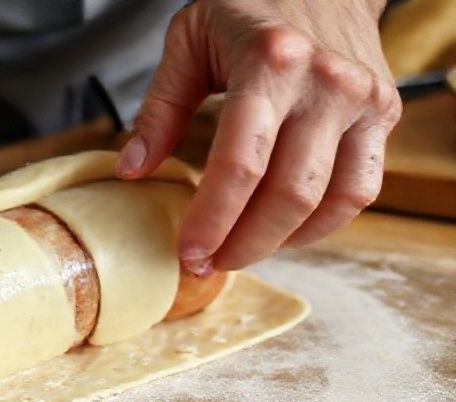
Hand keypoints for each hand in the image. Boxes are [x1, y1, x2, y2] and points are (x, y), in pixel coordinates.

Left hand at [117, 0, 401, 273]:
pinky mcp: (383, 114)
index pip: (240, 163)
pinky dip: (322, 224)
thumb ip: (159, 109)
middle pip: (288, 194)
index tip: (188, 252)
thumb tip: (131, 170)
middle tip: (208, 263)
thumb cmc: (248, 4)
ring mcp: (361, 100)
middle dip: (243, 243)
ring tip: (239, 253)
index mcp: (269, 61)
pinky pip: (359, 190)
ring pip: (328, 202)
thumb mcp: (188, 41)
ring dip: (280, 242)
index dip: (212, 219)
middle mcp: (324, 83)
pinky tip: (283, 232)